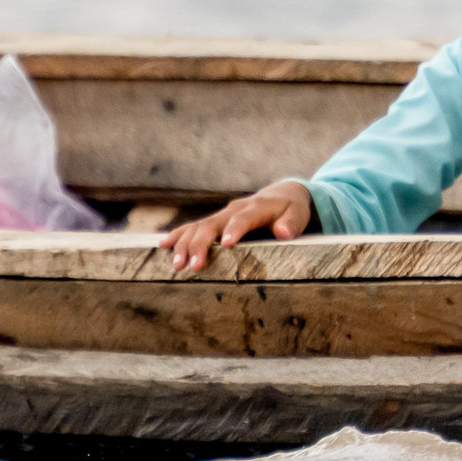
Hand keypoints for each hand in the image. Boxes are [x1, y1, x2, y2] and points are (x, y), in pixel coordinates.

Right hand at [157, 180, 312, 271]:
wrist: (280, 194)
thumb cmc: (290, 208)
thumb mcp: (297, 214)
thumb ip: (291, 223)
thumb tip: (283, 232)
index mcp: (256, 208)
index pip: (243, 218)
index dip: (235, 229)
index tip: (226, 244)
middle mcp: (234, 209)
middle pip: (213, 224)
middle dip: (201, 245)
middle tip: (194, 266)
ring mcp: (222, 215)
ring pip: (199, 227)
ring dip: (186, 244)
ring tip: (177, 264)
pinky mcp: (214, 220)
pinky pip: (193, 226)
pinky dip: (179, 235)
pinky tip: (164, 245)